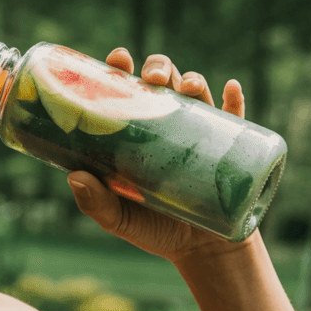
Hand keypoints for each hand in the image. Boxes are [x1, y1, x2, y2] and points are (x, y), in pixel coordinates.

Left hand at [67, 48, 254, 262]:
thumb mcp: (118, 218)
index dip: (120, 69)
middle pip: (161, 80)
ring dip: (192, 79)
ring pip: (195, 91)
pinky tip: (230, 90)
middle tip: (151, 78)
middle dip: (157, 67)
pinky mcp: (229, 148)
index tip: (117, 59)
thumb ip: (95, 202)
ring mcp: (198, 133)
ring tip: (187, 87)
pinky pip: (235, 117)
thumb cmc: (152, 229)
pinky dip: (234, 99)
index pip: (125, 91)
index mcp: (134, 132)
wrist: (199, 251)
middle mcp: (166, 124)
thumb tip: (74, 176)